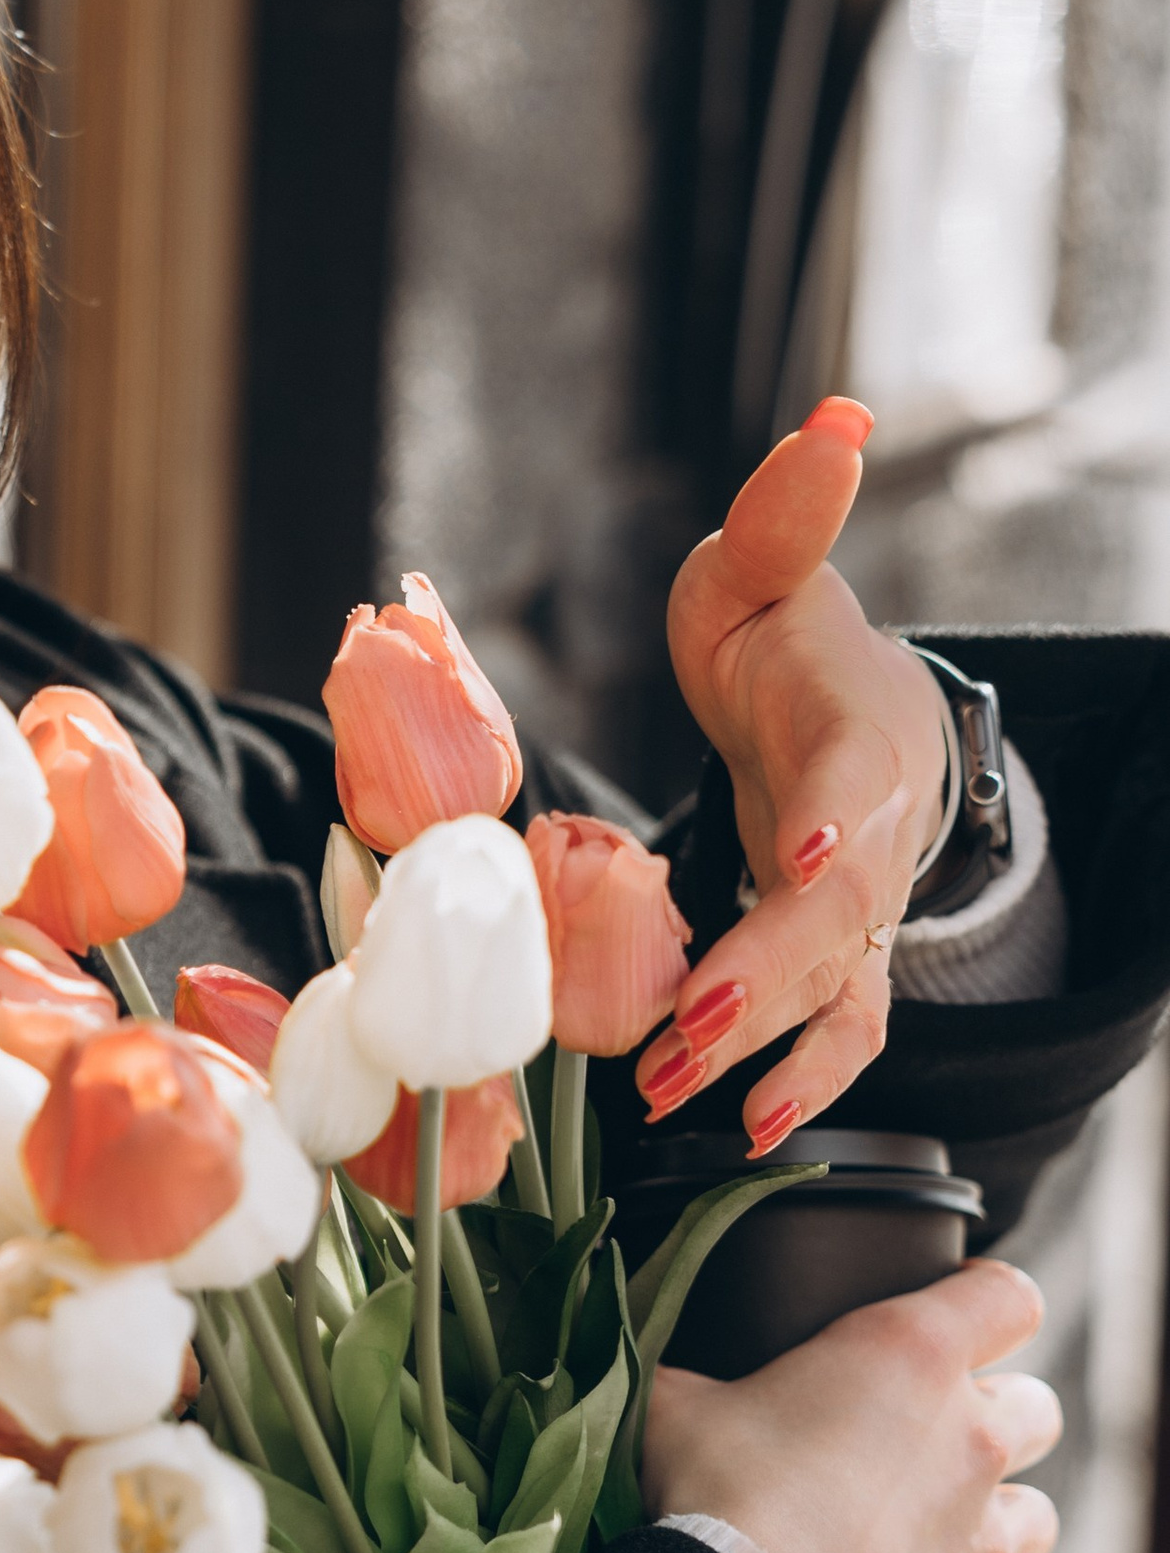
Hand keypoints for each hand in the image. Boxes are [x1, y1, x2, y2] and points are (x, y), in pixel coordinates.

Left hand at [634, 399, 947, 1155]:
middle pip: (838, 913)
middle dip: (770, 971)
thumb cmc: (782, 644)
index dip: (828, 824)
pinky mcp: (840, 962)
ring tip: (683, 1096)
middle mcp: (869, 835)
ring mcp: (862, 910)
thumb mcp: (762, 573)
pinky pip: (839, 1035)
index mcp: (852, 735)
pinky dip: (799, 1086)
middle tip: (694, 1023)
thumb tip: (836, 418)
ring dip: (772, 1053)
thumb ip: (786, 514)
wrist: (837, 718)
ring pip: (842, 992)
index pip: (849, 782)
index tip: (795, 856)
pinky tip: (740, 1135)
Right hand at [642, 1264, 1062, 1552]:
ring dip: (1000, 1521)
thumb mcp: (673, 1404)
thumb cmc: (705, 1493)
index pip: (1006, 1296)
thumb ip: (680, 1376)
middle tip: (926, 1436)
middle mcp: (972, 1441)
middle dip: (996, 1417)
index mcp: (910, 1355)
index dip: (984, 1298)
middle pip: (1038, 1408)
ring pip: (1040, 1518)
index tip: (953, 1311)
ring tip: (942, 1532)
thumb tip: (631, 1364)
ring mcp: (983, 1541)